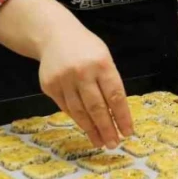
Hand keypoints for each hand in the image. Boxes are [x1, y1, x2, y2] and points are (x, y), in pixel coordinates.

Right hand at [37, 22, 132, 148]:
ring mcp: (63, 80)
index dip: (122, 116)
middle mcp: (82, 72)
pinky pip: (66, 108)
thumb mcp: (104, 58)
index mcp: (102, 64)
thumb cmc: (86, 48)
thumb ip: (110, 82)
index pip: (115, 95)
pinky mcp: (49, 86)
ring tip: (100, 142)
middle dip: (107, 128)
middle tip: (114, 143)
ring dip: (91, 129)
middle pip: (97, 107)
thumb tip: (118, 115)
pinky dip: (77, 119)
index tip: (128, 132)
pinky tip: (86, 127)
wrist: (54, 35)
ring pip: (79, 112)